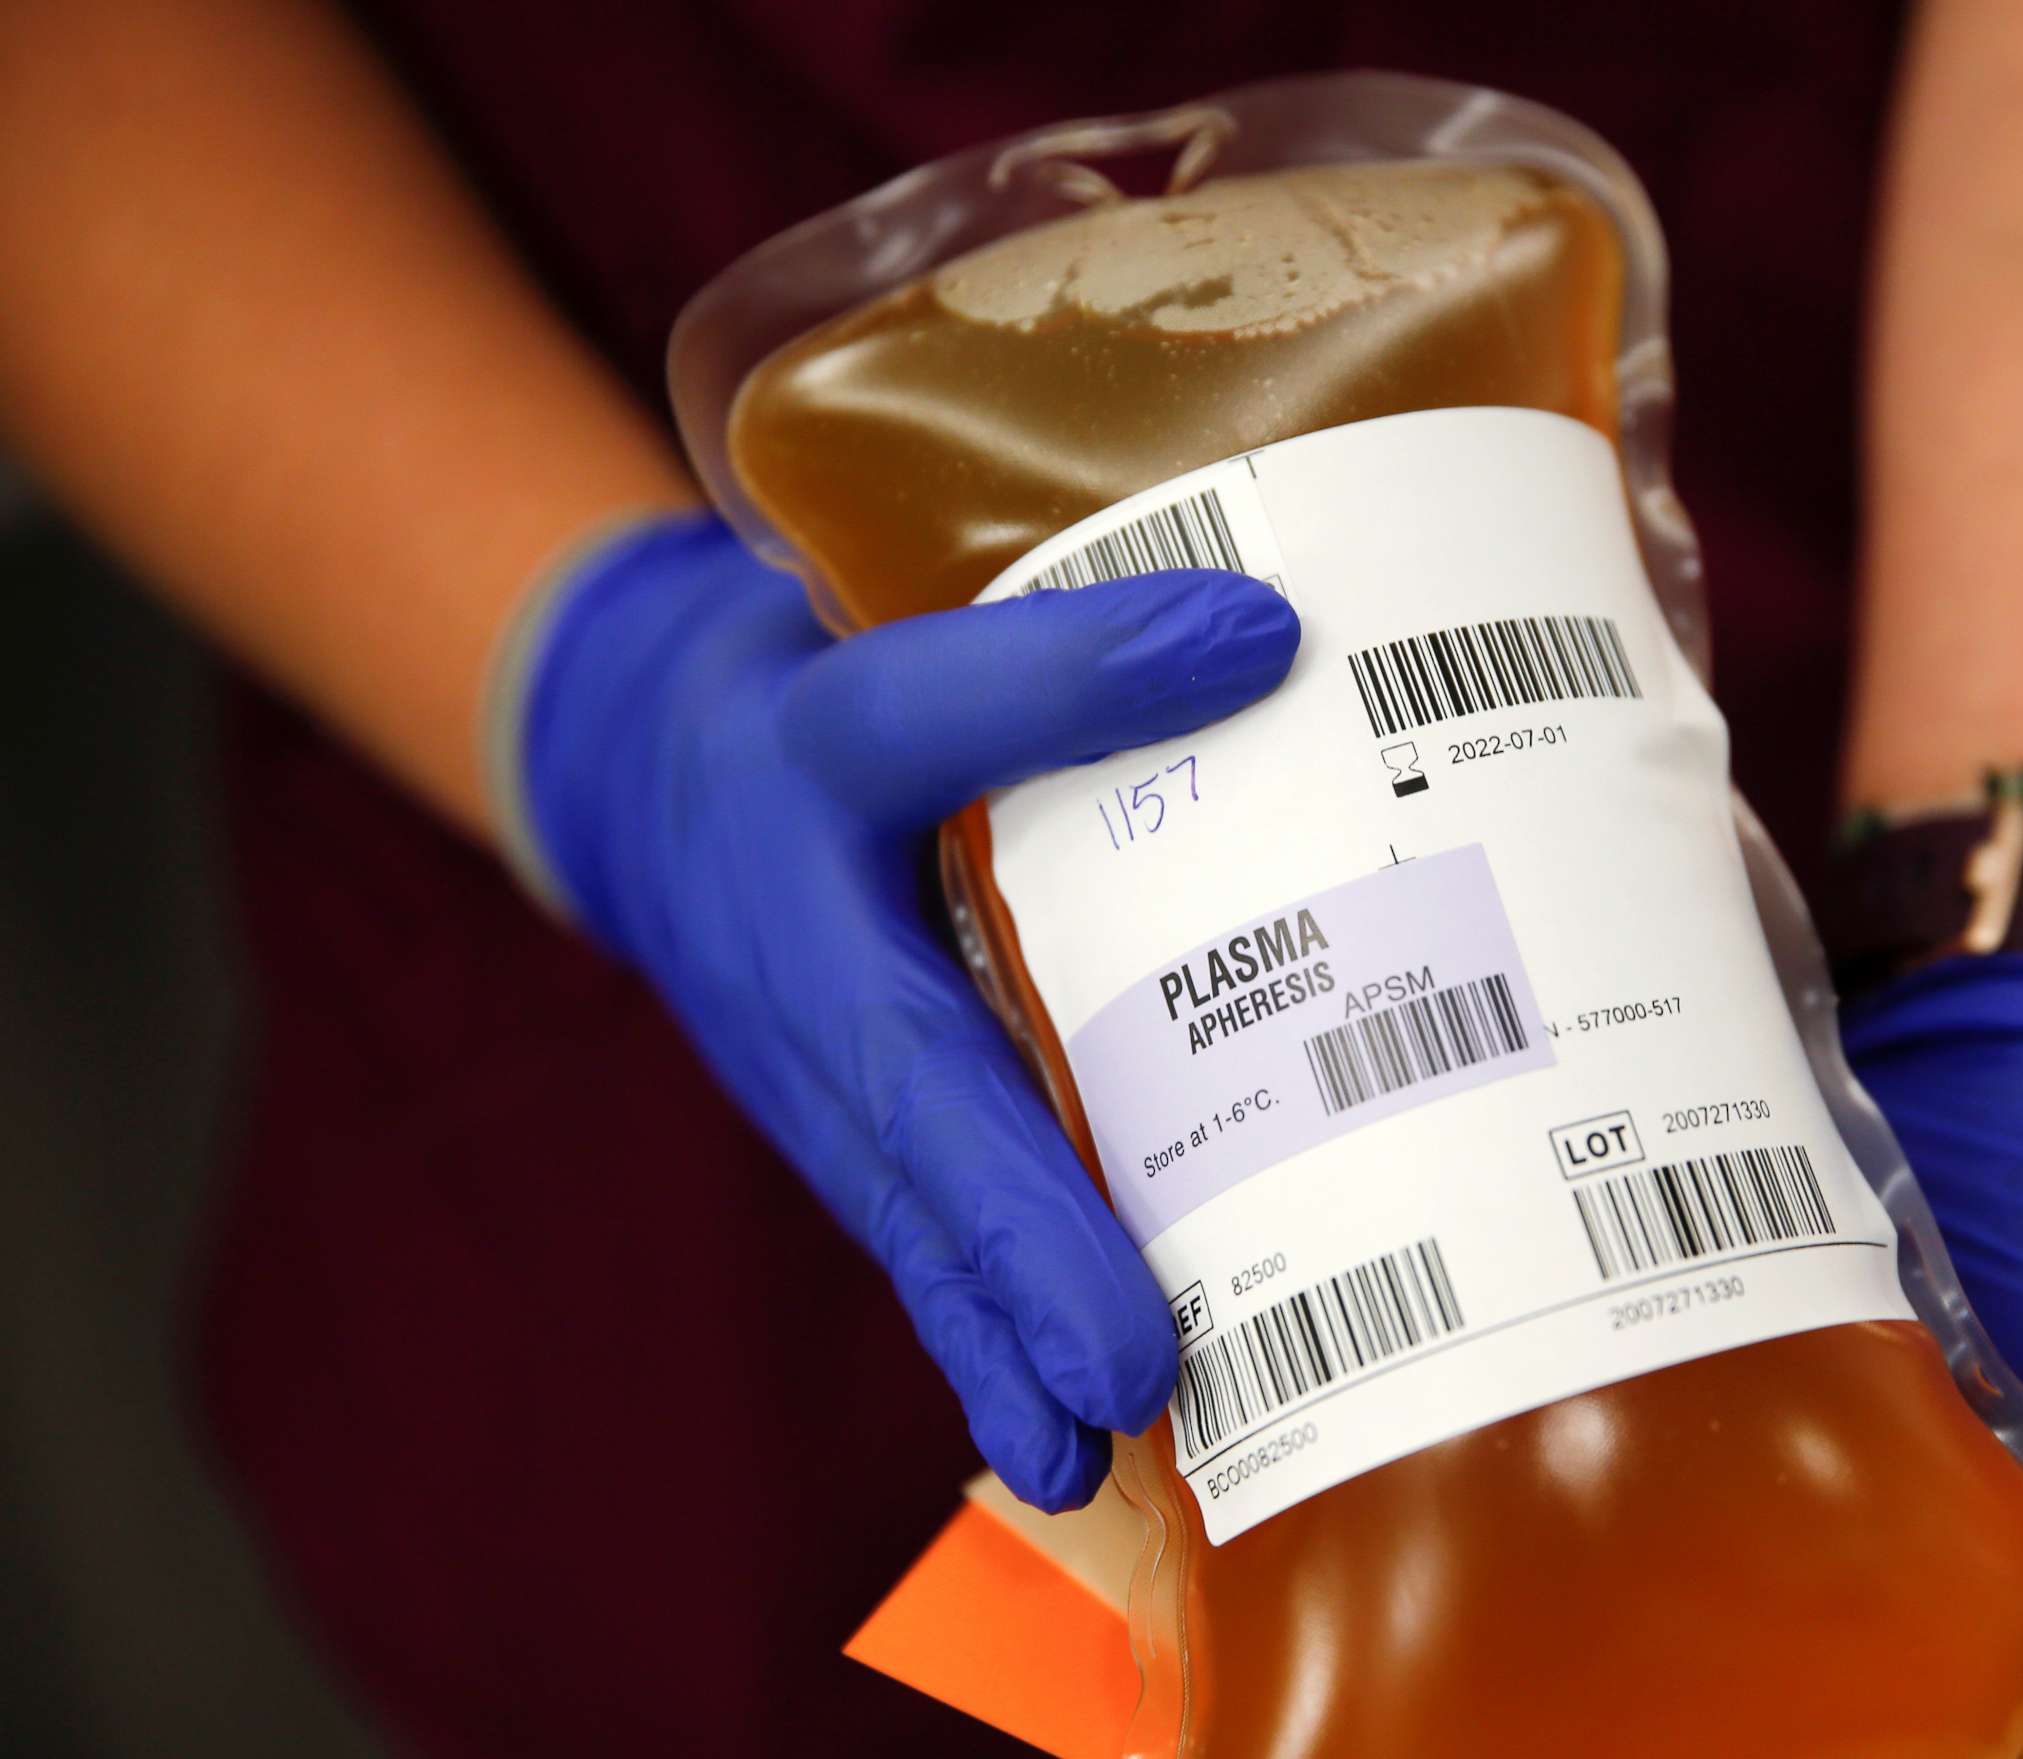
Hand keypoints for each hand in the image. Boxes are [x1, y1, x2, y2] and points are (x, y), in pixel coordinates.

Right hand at [510, 511, 1299, 1509]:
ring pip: (926, 1233)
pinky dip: (994, 1324)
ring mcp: (839, 1096)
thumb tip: (1269, 640)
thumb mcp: (881, 668)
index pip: (921, 1042)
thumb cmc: (783, 719)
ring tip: (1108, 1458)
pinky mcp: (871, 1123)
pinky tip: (1077, 1422)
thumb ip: (1049, 658)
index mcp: (813, 912)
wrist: (650, 774)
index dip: (1020, 1189)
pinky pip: (932, 1233)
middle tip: (1132, 1398)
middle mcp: (817, 1033)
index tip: (1119, 1320)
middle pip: (925, 1180)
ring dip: (1009, 1345)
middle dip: (1027, 1291)